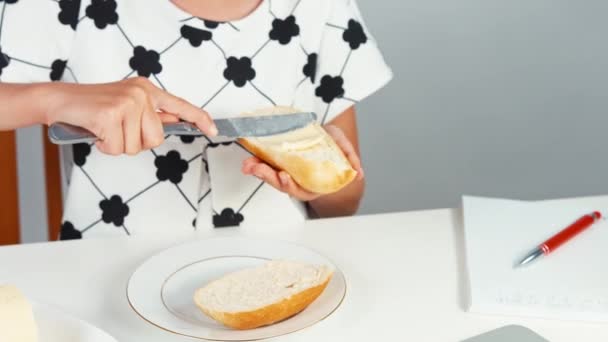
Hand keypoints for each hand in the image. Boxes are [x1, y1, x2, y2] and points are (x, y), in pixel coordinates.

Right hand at [44, 77, 216, 154]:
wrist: (60, 100)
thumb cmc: (94, 107)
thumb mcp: (128, 105)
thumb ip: (151, 114)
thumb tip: (176, 122)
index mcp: (147, 90)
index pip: (181, 105)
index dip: (199, 119)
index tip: (213, 130)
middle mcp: (141, 93)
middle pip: (156, 138)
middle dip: (137, 142)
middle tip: (118, 131)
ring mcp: (127, 102)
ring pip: (137, 146)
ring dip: (119, 145)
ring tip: (106, 129)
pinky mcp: (111, 114)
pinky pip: (118, 148)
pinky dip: (105, 147)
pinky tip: (97, 132)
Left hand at [241, 124, 363, 200]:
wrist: (322, 133)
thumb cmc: (333, 145)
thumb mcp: (344, 148)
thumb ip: (351, 159)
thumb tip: (358, 173)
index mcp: (314, 183)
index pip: (301, 189)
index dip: (292, 185)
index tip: (285, 177)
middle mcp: (298, 180)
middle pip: (281, 184)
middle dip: (268, 177)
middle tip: (257, 168)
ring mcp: (286, 171)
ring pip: (271, 176)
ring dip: (258, 171)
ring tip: (248, 164)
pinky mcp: (277, 161)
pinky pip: (266, 164)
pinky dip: (257, 163)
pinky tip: (249, 159)